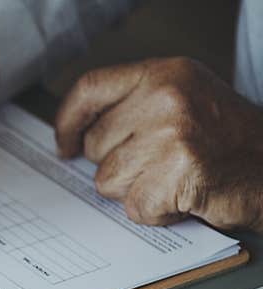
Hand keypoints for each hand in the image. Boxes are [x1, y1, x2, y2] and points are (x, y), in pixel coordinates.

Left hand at [56, 57, 262, 230]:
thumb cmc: (227, 141)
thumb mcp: (183, 101)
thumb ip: (132, 109)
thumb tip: (77, 138)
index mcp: (164, 75)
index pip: (90, 88)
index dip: (68, 120)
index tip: (64, 144)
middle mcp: (165, 98)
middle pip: (96, 145)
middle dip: (118, 165)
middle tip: (159, 164)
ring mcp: (170, 135)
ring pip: (108, 180)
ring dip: (136, 190)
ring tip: (173, 179)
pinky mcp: (175, 174)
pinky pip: (134, 206)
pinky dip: (155, 212)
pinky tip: (183, 197)